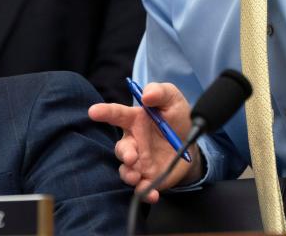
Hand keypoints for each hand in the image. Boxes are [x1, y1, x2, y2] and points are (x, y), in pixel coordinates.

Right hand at [88, 82, 202, 202]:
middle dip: (124, 153)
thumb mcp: (173, 99)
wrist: (192, 143)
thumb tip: (146, 96)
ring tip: (136, 176)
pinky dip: (145, 192)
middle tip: (132, 156)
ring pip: (126, 170)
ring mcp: (139, 161)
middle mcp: (133, 142)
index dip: (104, 112)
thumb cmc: (176, 117)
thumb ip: (160, 92)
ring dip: (129, 174)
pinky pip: (142, 187)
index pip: (116, 114)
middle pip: (121, 148)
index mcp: (135, 120)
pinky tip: (152, 193)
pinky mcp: (149, 177)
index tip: (93, 111)